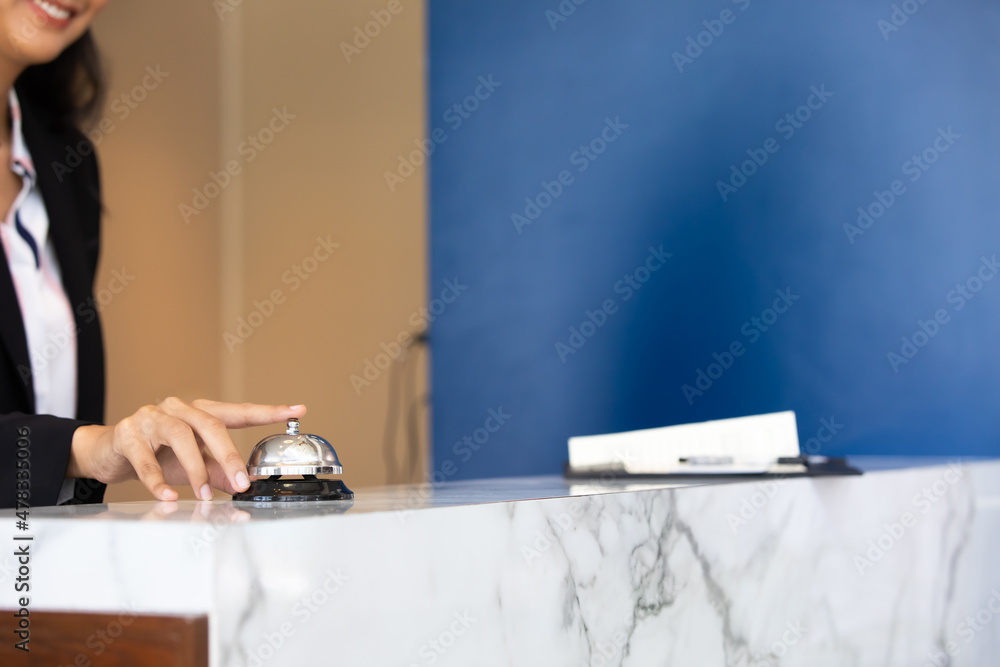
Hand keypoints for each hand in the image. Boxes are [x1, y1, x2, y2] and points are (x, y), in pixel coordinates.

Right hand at [67, 398, 305, 500]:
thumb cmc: (157, 454)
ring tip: (203, 493)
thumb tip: (243, 483)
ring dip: (196, 467)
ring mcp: (152, 417)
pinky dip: (157, 479)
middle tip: (242, 482)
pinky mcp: (128, 434)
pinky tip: (166, 495)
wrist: (109, 453)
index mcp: (200, 412)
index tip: (297, 411)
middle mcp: (178, 409)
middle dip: (229, 455)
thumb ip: (218, 471)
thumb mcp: (193, 464)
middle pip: (211, 424)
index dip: (268, 411)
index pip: (238, 411)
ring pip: (180, 437)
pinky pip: (145, 459)